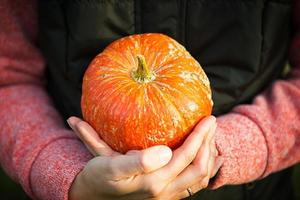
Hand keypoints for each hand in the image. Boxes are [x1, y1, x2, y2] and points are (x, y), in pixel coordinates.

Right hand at [68, 116, 220, 199]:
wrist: (90, 197)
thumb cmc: (97, 177)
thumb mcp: (110, 165)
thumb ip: (139, 162)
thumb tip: (166, 151)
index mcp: (153, 182)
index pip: (186, 157)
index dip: (200, 137)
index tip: (208, 119)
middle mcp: (164, 192)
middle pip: (199, 169)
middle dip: (208, 144)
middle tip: (211, 123)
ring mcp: (165, 197)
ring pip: (199, 180)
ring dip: (208, 158)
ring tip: (210, 138)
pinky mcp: (163, 197)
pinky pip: (192, 186)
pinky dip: (203, 171)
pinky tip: (207, 159)